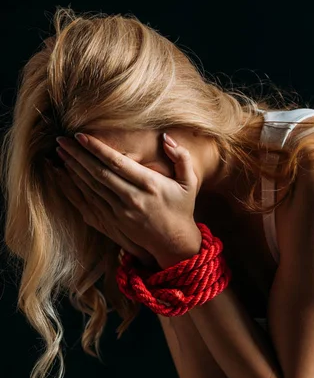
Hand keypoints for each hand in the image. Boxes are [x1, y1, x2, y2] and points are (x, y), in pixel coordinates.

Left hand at [52, 132, 201, 267]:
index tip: (80, 136)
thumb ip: (181, 157)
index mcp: (150, 184)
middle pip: (99, 173)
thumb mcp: (189, 182)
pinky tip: (67, 176)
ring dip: (74, 169)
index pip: (117, 163)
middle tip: (61, 140)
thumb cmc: (181, 208)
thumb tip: (166, 137)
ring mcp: (122, 212)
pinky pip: (91, 202)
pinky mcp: (114, 222)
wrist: (174, 241)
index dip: (97, 148)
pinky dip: (77, 188)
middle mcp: (133, 198)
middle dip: (78, 155)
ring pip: (92, 187)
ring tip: (60, 153)